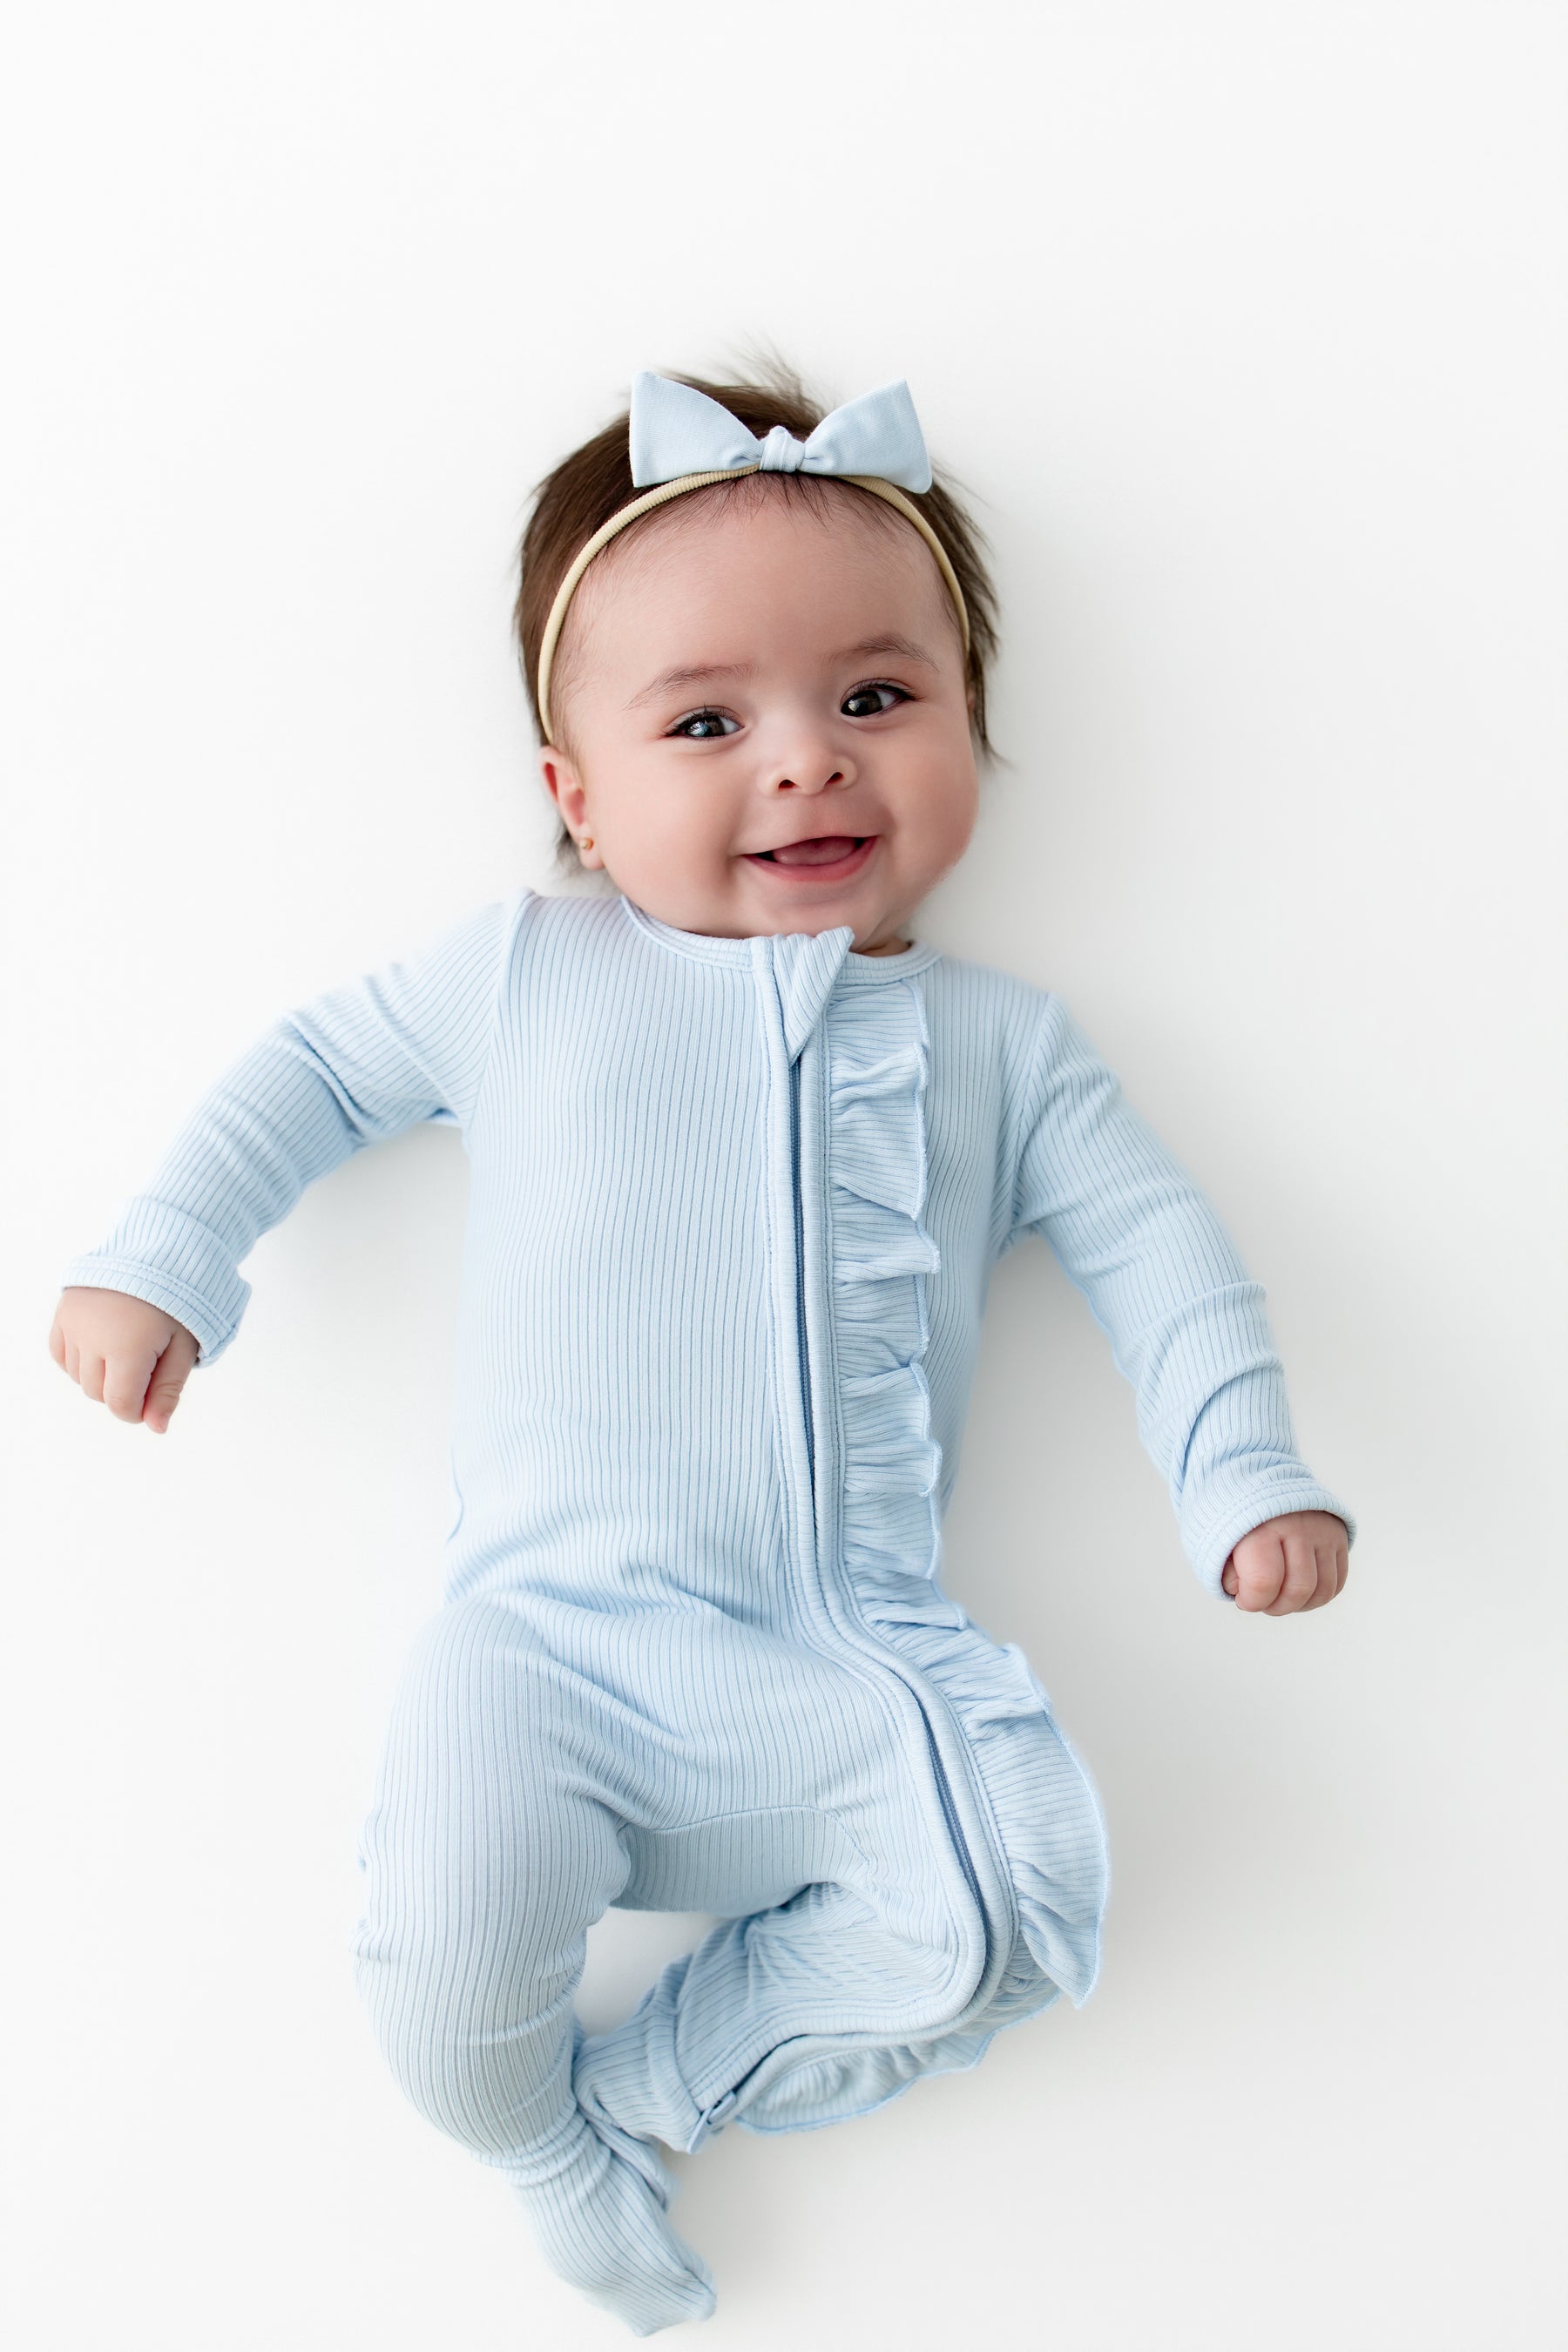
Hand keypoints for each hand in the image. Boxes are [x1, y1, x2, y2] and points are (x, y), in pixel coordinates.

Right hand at [48, 1286, 199, 1433]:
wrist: (158, 1250)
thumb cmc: (180, 1299)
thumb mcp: (185, 1344)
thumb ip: (169, 1388)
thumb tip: (156, 1427)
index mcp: (127, 1347)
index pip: (120, 1404)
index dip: (138, 1410)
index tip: (153, 1395)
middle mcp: (92, 1337)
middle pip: (98, 1393)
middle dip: (122, 1390)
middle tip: (148, 1363)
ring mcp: (73, 1323)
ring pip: (79, 1376)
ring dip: (100, 1375)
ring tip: (128, 1347)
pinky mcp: (63, 1312)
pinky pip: (62, 1355)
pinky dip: (79, 1360)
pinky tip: (102, 1346)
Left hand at [1220, 1510, 1347, 1613]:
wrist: (1259, 1478)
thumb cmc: (1233, 1515)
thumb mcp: (1214, 1538)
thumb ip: (1224, 1571)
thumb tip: (1244, 1593)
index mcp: (1260, 1524)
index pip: (1264, 1581)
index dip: (1252, 1601)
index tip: (1242, 1597)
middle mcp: (1298, 1525)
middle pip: (1298, 1590)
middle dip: (1275, 1606)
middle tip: (1261, 1599)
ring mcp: (1323, 1531)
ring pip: (1322, 1591)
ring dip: (1299, 1605)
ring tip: (1279, 1595)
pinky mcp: (1339, 1536)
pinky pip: (1337, 1583)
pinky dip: (1318, 1596)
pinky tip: (1298, 1590)